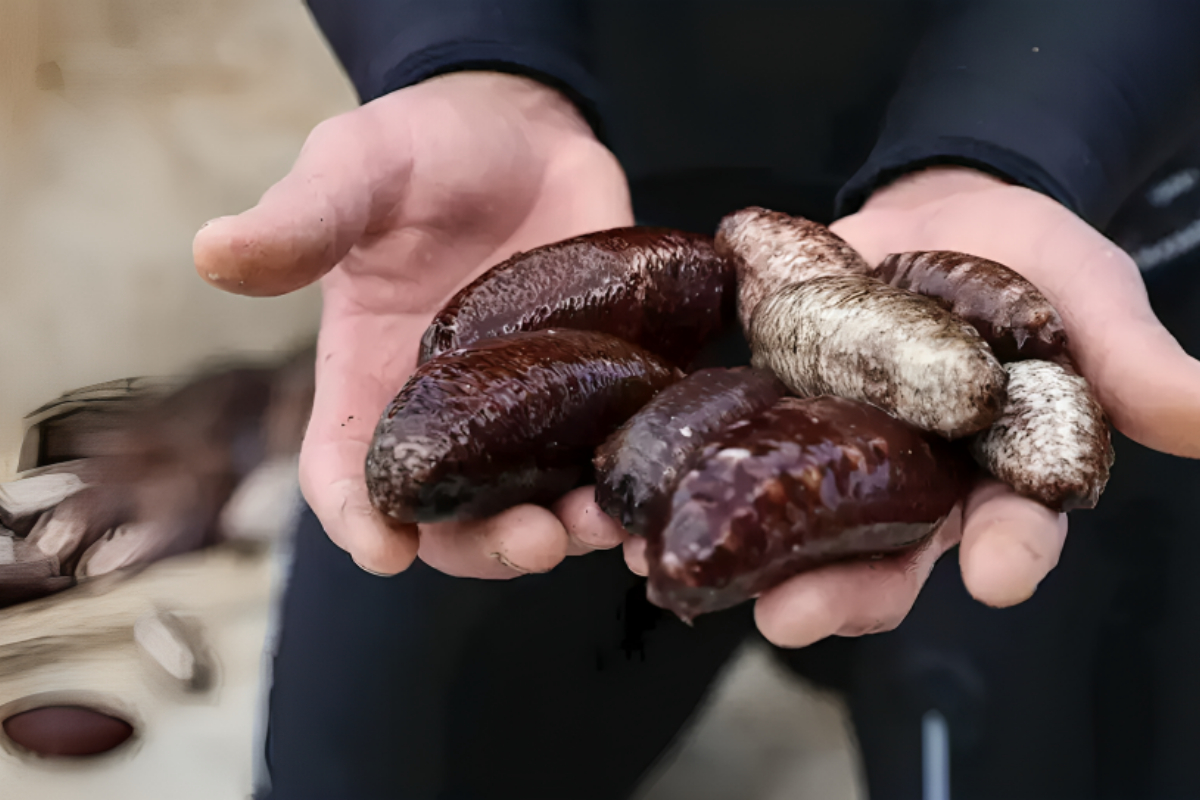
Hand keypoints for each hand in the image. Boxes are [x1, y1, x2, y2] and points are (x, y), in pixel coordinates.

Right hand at [193, 72, 633, 575]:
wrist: (521, 127)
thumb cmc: (421, 148)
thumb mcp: (356, 171)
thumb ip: (304, 219)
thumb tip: (213, 250)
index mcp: (368, 378)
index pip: (346, 472)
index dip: (358, 518)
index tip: (385, 548)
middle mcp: (446, 412)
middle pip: (453, 516)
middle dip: (488, 544)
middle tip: (533, 540)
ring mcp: (525, 406)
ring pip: (538, 501)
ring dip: (569, 529)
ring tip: (600, 522)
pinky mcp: (595, 384)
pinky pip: (608, 452)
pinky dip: (627, 482)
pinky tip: (652, 486)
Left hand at [634, 166, 1199, 646]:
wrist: (942, 211)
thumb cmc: (1030, 262)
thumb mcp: (1088, 295)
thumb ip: (1129, 357)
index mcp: (997, 475)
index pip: (1013, 530)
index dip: (1009, 553)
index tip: (999, 573)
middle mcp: (912, 483)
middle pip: (885, 558)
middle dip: (844, 592)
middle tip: (795, 621)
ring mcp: (840, 451)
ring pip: (798, 523)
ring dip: (746, 555)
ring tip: (691, 574)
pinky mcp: (777, 407)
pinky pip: (735, 448)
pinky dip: (693, 471)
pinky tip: (642, 497)